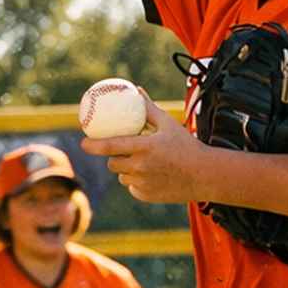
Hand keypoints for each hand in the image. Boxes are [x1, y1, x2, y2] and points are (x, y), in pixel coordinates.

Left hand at [83, 95, 213, 204]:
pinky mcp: (145, 196)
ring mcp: (142, 184)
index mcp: (144, 148)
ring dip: (126, 170)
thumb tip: (137, 91)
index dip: (92, 146)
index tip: (82, 143)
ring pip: (122, 176)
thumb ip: (149, 109)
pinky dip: (137, 182)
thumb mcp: (169, 124)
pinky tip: (152, 176)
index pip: (109, 147)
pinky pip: (132, 187)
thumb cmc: (187, 147)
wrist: (205, 175)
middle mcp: (140, 167)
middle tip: (125, 151)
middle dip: (114, 157)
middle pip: (112, 163)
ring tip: (143, 163)